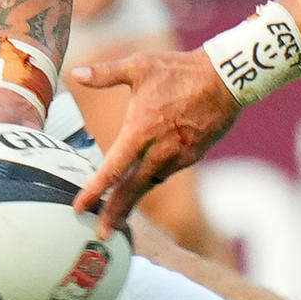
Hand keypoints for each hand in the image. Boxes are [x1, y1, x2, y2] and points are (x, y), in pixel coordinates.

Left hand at [65, 47, 237, 233]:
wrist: (226, 79)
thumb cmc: (180, 70)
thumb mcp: (139, 66)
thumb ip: (104, 73)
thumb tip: (74, 73)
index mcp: (140, 132)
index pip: (112, 170)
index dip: (94, 191)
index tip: (78, 207)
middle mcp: (159, 151)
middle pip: (131, 190)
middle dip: (115, 213)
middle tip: (101, 233)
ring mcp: (178, 157)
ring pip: (149, 183)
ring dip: (134, 199)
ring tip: (119, 215)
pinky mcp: (192, 156)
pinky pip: (167, 172)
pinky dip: (152, 180)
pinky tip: (144, 181)